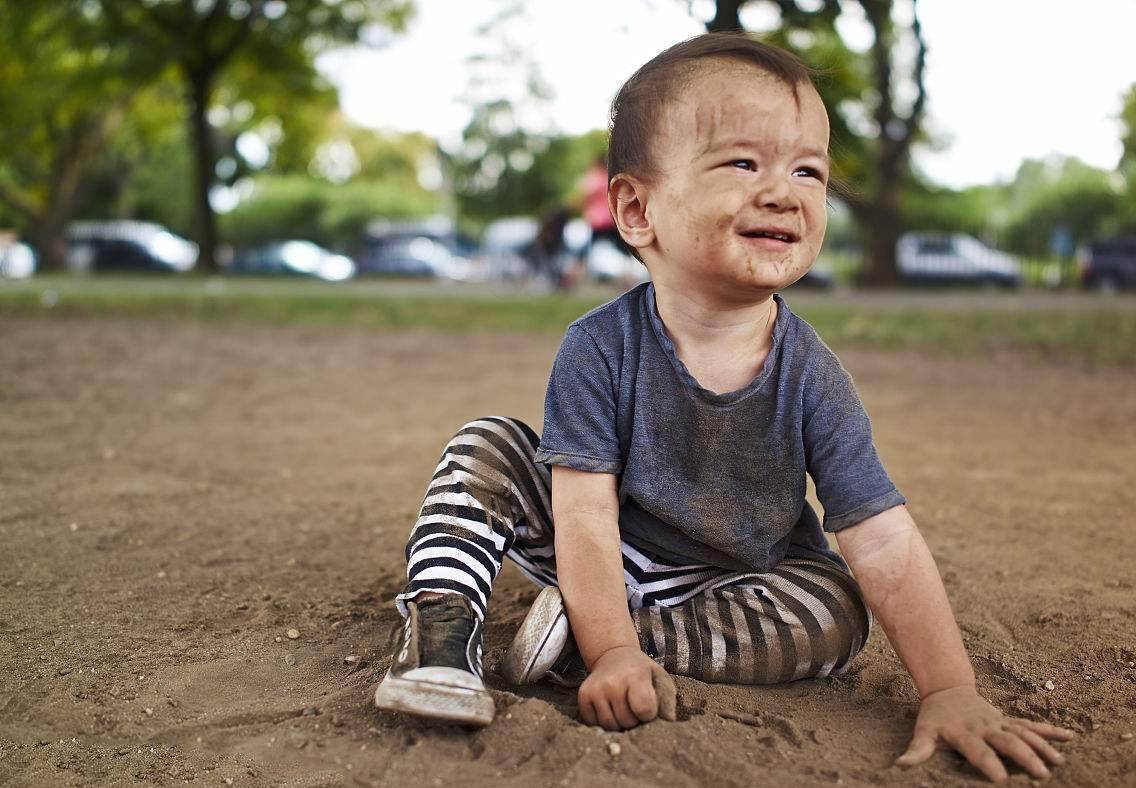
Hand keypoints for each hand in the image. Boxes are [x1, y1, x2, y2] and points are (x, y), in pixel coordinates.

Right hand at [577, 645, 676, 730]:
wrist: (613, 655)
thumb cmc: (641, 672)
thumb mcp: (659, 678)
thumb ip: (667, 702)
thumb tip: (668, 724)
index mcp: (635, 675)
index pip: (644, 709)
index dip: (649, 714)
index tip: (649, 707)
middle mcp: (612, 682)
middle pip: (627, 721)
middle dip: (634, 720)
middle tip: (635, 707)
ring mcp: (595, 689)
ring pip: (610, 726)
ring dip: (619, 724)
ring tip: (623, 708)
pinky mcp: (583, 695)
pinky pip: (594, 723)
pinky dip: (604, 722)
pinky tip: (610, 708)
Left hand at [896, 685, 1074, 781]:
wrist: (947, 690)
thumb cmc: (935, 717)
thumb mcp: (923, 731)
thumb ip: (918, 750)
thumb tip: (901, 765)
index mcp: (965, 733)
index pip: (978, 750)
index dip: (988, 763)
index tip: (1001, 779)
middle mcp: (986, 727)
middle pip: (1008, 741)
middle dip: (1024, 756)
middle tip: (1041, 774)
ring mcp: (1000, 723)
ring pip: (1024, 733)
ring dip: (1042, 747)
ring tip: (1058, 763)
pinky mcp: (1010, 721)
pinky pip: (1032, 725)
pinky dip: (1051, 731)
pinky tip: (1071, 738)